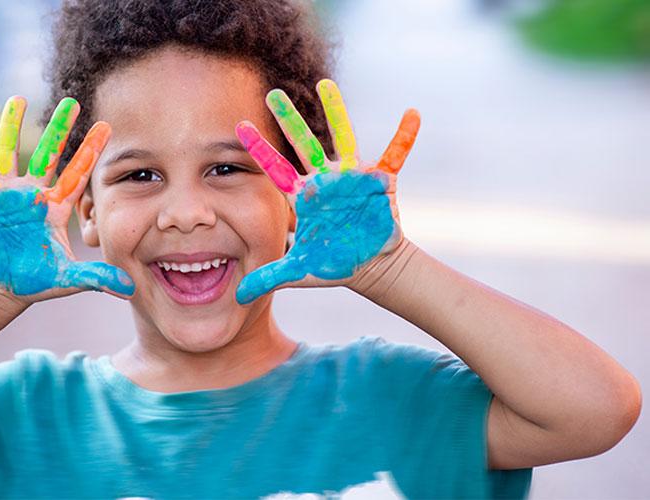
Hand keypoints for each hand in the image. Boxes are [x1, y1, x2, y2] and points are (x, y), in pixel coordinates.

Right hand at [0, 96, 134, 302]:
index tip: (107, 126)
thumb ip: (96, 277)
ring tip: (18, 99)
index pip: (77, 174)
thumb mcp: (68, 278)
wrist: (2, 288)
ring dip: (11, 128)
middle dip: (59, 129)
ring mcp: (4, 195)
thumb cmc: (37, 280)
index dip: (90, 151)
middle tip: (72, 102)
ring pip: (7, 154)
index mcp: (55, 206)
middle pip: (47, 154)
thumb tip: (128, 289)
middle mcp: (32, 193)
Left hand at [233, 79, 420, 304]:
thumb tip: (236, 298)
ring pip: (343, 137)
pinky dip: (404, 136)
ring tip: (326, 84)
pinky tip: (412, 114)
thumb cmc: (335, 264)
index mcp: (303, 196)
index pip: (274, 168)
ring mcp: (352, 177)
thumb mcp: (299, 271)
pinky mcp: (380, 182)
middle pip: (303, 143)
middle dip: (287, 119)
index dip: (258, 149)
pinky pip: (395, 154)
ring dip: (335, 111)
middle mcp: (325, 179)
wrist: (373, 266)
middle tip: (271, 93)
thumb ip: (268, 277)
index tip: (237, 127)